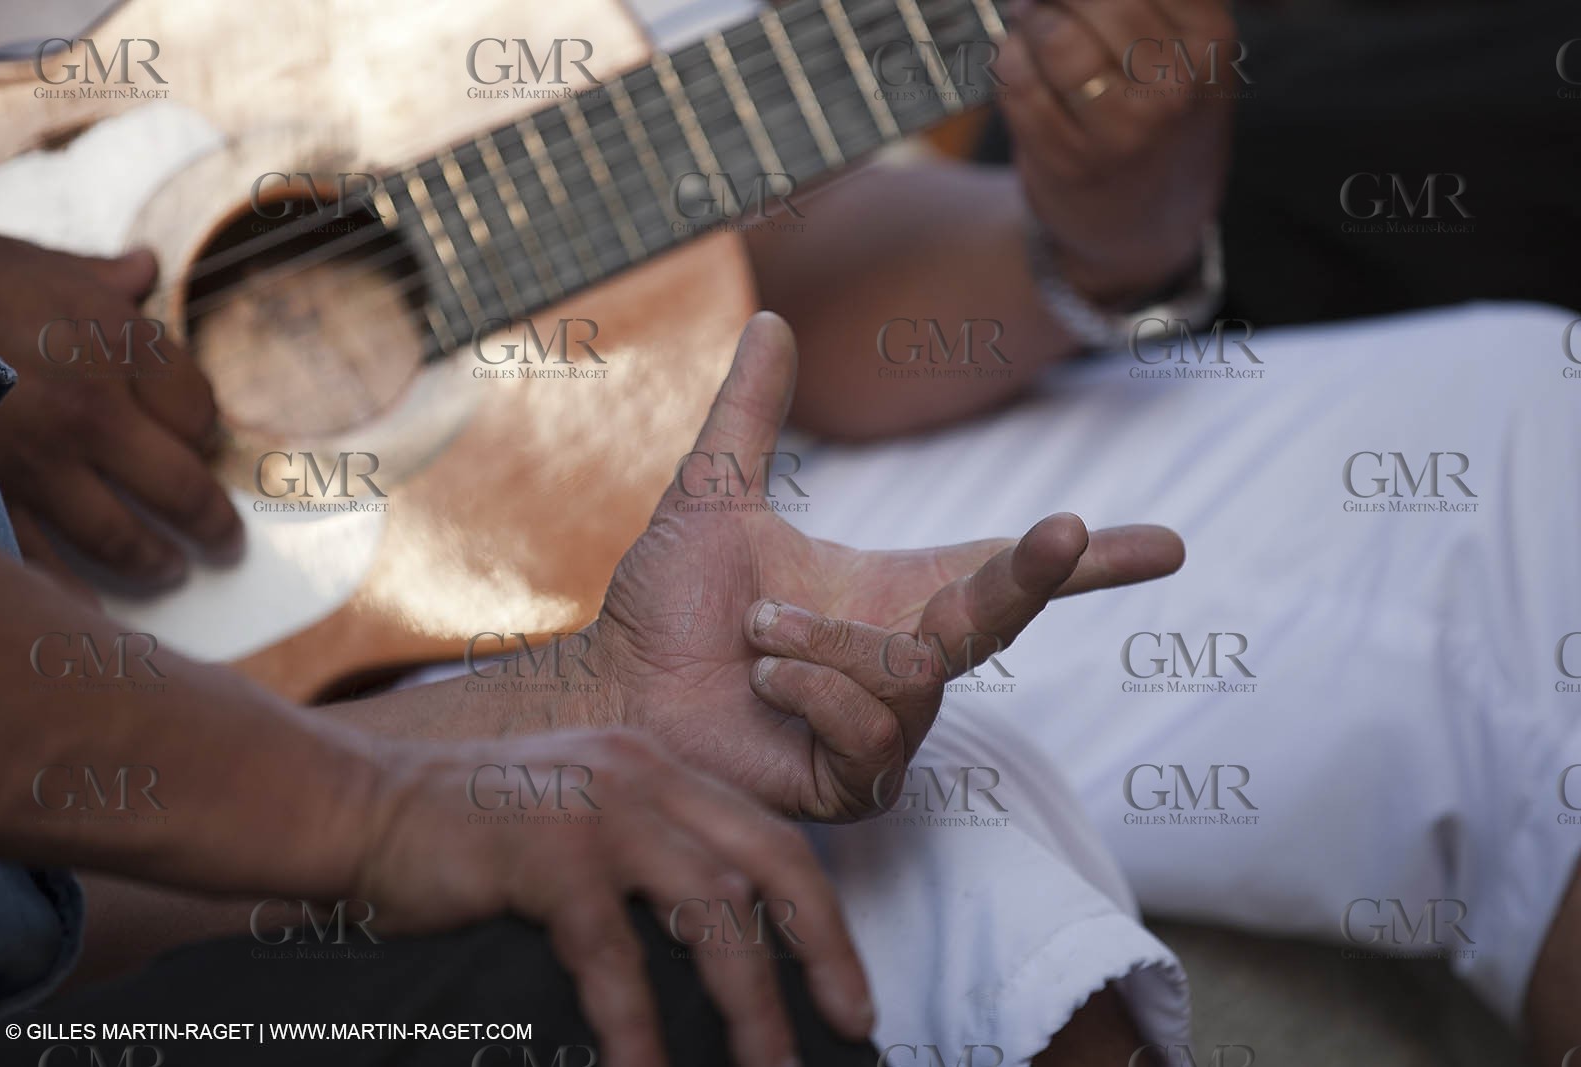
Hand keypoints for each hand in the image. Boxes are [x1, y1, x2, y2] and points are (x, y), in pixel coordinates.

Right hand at [0, 232, 239, 589]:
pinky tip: (89, 609)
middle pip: (181, 487)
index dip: (206, 432)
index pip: (199, 413)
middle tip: (224, 541)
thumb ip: (104, 279)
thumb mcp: (39, 264)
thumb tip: (142, 269)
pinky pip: (37, 557)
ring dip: (152, 562)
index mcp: (117, 346)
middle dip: (211, 521)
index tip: (202, 443)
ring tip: (169, 569)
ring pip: (118, 537)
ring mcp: (37, 462)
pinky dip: (68, 591)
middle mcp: (90, 410)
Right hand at [353, 727, 872, 1066]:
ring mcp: (597, 812)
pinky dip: (638, 1023)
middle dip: (822, 949)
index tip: (847, 987)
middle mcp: (643, 778)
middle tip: (850, 1022)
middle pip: (769, 863)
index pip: (769, 838)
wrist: (357, 805)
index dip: (820, 915)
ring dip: (750, 1000)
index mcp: (658, 771)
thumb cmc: (464, 833)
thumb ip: (642, 865)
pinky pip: (615, 953)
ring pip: (712, 909)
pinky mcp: (546, 855)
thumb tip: (709, 960)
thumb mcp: (576, 822)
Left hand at [582, 313, 1183, 820]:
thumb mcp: (712, 497)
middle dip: (1036, 570)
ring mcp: (885, 727)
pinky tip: (764, 683)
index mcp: (888, 596)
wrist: (612, 691)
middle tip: (1067, 528)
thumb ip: (749, 414)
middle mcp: (902, 660)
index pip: (1003, 575)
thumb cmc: (662, 609)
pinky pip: (878, 730)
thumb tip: (771, 318)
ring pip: (918, 671)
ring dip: (824, 639)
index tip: (1166, 546)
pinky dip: (813, 690)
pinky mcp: (855, 783)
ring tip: (756, 633)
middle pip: (1004, 615)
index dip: (1085, 564)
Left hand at [996, 0, 1235, 300]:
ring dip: (1028, 22)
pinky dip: (1008, 64)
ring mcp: (1122, 129)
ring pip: (1053, 34)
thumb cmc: (1157, 123)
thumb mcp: (1185, 55)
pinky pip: (1018, 82)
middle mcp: (1174, 85)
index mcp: (1208, 41)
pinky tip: (1020, 70)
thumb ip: (1145, 5)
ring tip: (1029, 26)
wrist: (1146, 229)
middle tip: (1040, 1)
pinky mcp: (1068, 161)